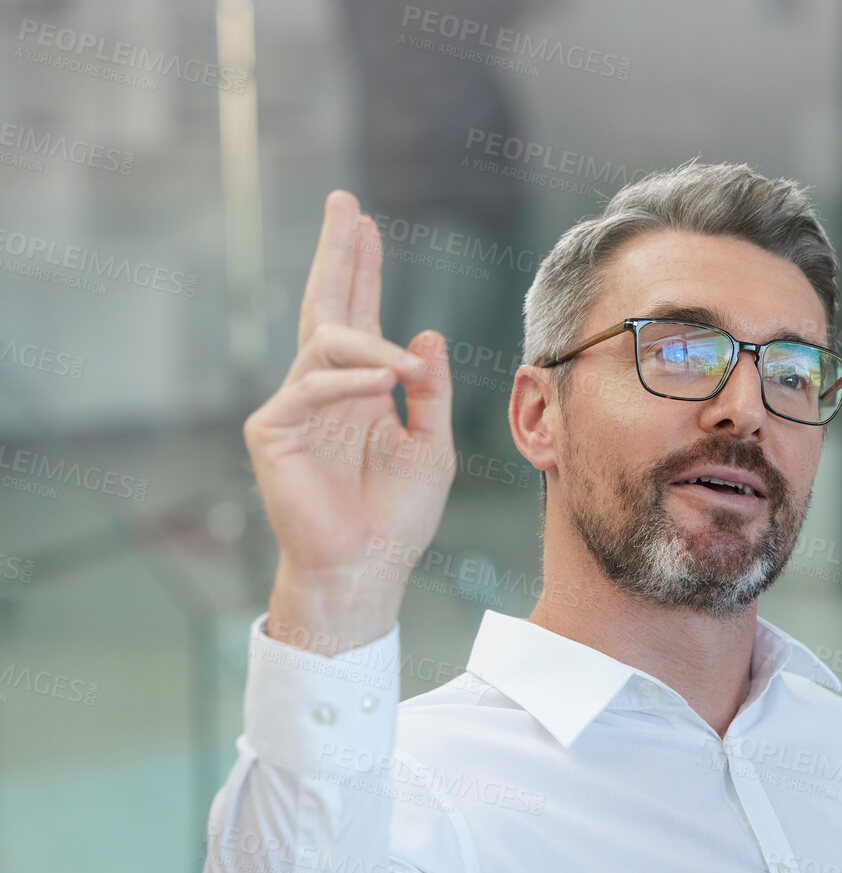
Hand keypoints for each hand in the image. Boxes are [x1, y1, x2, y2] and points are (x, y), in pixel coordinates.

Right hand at [242, 190, 454, 653]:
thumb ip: (429, 391)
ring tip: (404, 370)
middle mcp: (324, 389)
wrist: (369, 566)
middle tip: (345, 202)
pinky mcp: (274, 430)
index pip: (358, 316)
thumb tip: (426, 333)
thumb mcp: (432, 446)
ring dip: (372, 348)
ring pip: (327, 344)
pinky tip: (384, 383)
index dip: (361, 269)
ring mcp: (295, 406)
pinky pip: (314, 387)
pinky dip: (352, 382)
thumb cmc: (398, 516)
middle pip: (325, 305)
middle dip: (337, 254)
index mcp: (359, 389)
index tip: (364, 222)